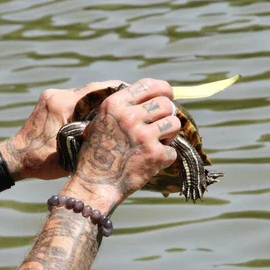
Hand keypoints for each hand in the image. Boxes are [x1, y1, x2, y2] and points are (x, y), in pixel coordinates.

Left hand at [0, 80, 123, 180]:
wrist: (14, 159)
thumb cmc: (39, 161)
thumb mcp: (70, 154)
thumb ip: (91, 141)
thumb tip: (118, 136)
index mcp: (62, 105)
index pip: (96, 89)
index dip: (118, 89)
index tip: (135, 93)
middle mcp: (57, 96)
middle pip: (92, 90)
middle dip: (112, 95)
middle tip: (132, 102)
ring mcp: (52, 97)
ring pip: (84, 94)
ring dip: (100, 101)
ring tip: (119, 110)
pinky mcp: (50, 102)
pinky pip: (75, 100)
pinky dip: (88, 106)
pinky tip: (100, 116)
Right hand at [65, 78, 180, 212]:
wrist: (95, 185)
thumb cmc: (97, 155)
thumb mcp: (101, 122)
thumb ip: (122, 108)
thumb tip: (151, 98)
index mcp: (115, 105)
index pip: (148, 84)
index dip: (163, 89)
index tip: (168, 95)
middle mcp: (129, 116)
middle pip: (166, 104)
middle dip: (168, 114)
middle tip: (163, 125)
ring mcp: (144, 135)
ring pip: (174, 123)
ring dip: (169, 134)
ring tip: (157, 143)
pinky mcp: (155, 154)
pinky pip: (172, 150)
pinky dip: (165, 157)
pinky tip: (151, 162)